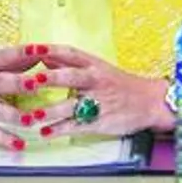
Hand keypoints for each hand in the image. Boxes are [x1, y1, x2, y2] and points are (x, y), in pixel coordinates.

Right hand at [0, 45, 40, 149]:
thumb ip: (3, 63)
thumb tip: (33, 58)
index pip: (5, 56)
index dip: (24, 53)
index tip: (43, 50)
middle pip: (4, 83)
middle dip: (23, 83)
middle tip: (42, 84)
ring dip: (18, 116)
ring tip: (35, 119)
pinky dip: (4, 140)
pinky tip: (18, 144)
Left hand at [29, 44, 173, 137]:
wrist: (151, 102)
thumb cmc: (120, 84)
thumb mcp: (98, 68)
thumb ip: (70, 64)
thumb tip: (43, 57)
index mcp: (94, 65)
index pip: (69, 53)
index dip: (50, 51)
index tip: (30, 50)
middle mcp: (96, 80)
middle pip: (71, 77)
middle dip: (51, 78)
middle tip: (30, 81)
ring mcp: (99, 102)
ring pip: (72, 106)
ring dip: (51, 112)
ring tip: (31, 117)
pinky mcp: (100, 121)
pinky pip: (78, 126)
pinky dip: (61, 130)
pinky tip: (46, 133)